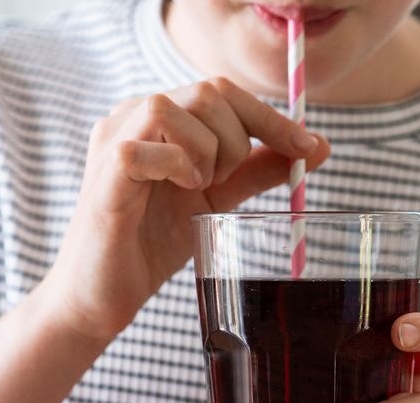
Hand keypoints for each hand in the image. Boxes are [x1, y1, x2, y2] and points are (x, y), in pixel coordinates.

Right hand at [42, 77, 330, 342]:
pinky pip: (144, 148)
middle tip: (227, 182)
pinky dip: (176, 167)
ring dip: (206, 152)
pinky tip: (179, 190)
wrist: (104, 294)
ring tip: (197, 187)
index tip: (308, 147)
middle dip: (239, 139)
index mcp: (159, 117)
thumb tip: (315, 147)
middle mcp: (131, 116)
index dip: (270, 117)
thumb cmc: (153, 242)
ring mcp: (112, 140)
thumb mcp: (218, 199)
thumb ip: (258, 170)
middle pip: (207, 91)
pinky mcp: (103, 173)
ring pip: (174, 108)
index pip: (223, 90)